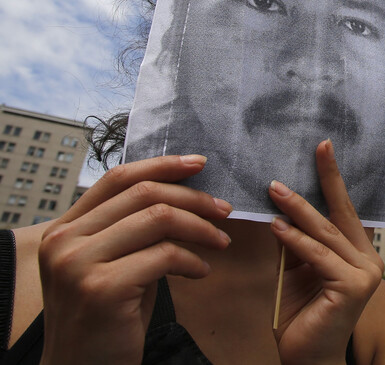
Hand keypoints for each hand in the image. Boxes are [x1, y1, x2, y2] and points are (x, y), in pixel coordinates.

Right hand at [38, 155, 232, 364]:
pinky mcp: (102, 287)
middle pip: (143, 193)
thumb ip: (130, 228)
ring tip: (220, 242)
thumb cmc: (106, 319)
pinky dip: (193, 260)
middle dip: (193, 197)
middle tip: (224, 209)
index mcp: (63, 229)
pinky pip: (165, 255)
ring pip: (158, 218)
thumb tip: (181, 191)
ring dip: (201, 228)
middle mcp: (63, 240)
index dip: (162, 165)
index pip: (118, 178)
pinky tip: (201, 272)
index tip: (200, 163)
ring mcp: (78, 263)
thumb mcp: (111, 264)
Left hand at [270, 140, 384, 364]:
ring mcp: (366, 274)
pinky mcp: (354, 286)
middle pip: (343, 214)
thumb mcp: (294, 269)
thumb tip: (280, 206)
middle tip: (316, 148)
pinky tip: (277, 227)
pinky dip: (296, 241)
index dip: (335, 179)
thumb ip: (294, 241)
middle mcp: (370, 260)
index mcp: (359, 254)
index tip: (325, 147)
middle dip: (327, 179)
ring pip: (327, 233)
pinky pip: (319, 256)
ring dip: (299, 209)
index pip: (345, 210)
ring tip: (276, 189)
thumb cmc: (301, 314)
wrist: (305, 357)